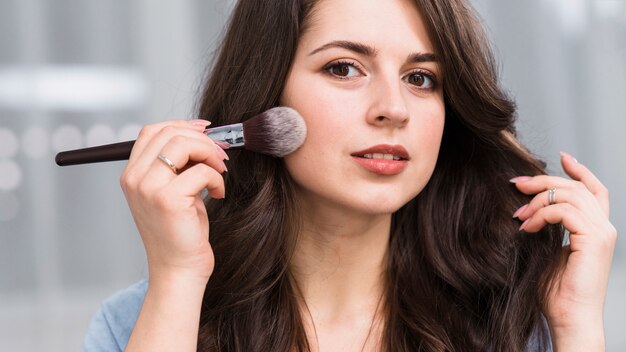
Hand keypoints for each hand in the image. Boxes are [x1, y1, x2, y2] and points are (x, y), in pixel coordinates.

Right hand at [120, 119, 227, 284]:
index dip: (182, 125)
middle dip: (202, 139)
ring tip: (219, 171)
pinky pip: (201, 171)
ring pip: (183, 144)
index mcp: (132, 174)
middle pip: (169, 132)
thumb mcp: (173, 191)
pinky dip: (216, 179)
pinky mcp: (167, 200)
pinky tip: (217, 193)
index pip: (152, 131)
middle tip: (220, 155)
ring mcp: (148, 188)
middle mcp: (135, 179)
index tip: (206, 132)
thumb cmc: (180, 232)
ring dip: (209, 153)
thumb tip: (201, 134)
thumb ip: (177, 164)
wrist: (178, 270)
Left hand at [511, 152, 615, 349]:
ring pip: (569, 195)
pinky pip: (564, 211)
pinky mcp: (594, 239)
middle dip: (543, 181)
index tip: (560, 157)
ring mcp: (602, 232)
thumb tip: (525, 207)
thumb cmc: (555, 292)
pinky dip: (541, 214)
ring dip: (537, 201)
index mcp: (595, 229)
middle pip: (575, 187)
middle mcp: (603, 227)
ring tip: (518, 216)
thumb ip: (546, 228)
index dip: (578, 170)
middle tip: (515, 183)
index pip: (593, 189)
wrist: (569, 319)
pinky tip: (525, 228)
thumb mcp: (547, 251)